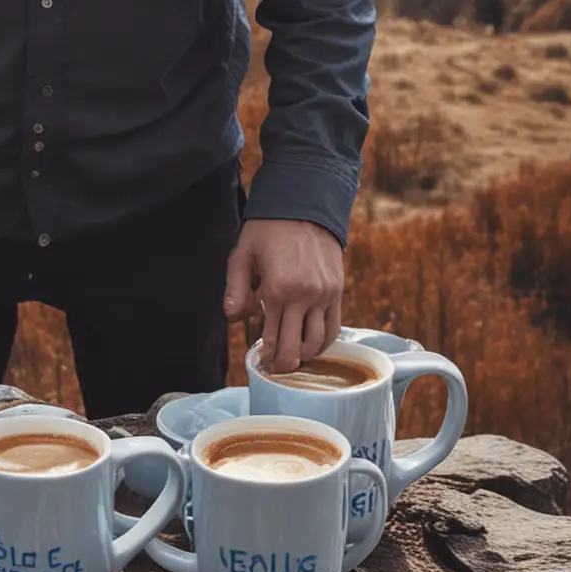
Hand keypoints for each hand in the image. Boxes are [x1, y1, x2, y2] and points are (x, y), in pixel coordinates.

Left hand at [223, 219, 343, 374]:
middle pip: (297, 349)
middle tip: (276, 367)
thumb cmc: (269, 229)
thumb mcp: (243, 253)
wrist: (304, 204)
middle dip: (284, 364)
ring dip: (304, 355)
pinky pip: (334, 328)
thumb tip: (233, 319)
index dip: (265, 355)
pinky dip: (323, 342)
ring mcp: (325, 295)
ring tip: (292, 355)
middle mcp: (305, 296)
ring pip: (318, 343)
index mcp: (278, 289)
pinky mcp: (337, 291)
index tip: (260, 359)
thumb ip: (235, 288)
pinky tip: (311, 343)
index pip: (272, 338)